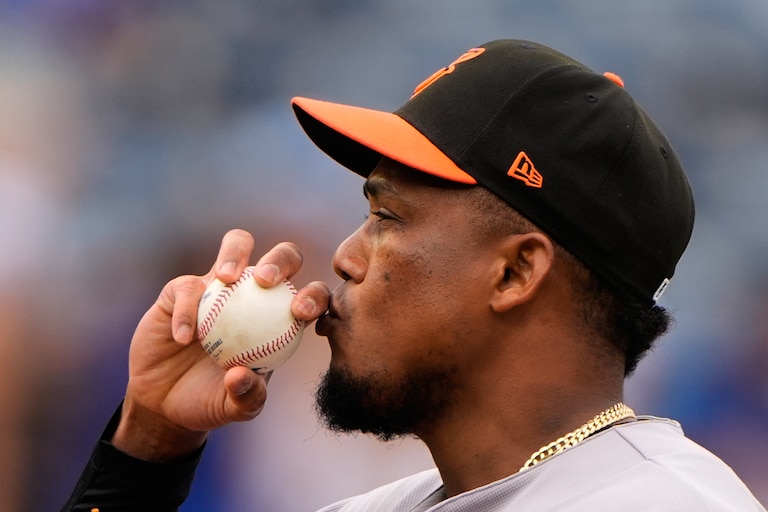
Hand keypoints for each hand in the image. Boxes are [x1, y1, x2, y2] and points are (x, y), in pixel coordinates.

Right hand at [111, 229, 330, 460]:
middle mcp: (255, 296)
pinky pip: (187, 286)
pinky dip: (186, 310)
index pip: (308, 297)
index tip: (301, 312)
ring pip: (237, 246)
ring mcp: (219, 288)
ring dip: (235, 254)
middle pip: (281, 258)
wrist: (165, 404)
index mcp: (280, 320)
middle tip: (267, 281)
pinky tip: (184, 337)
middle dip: (281, 260)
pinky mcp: (181, 291)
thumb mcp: (234, 408)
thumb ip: (246, 397)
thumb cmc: (211, 401)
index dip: (313, 296)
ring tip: (227, 277)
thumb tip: (242, 375)